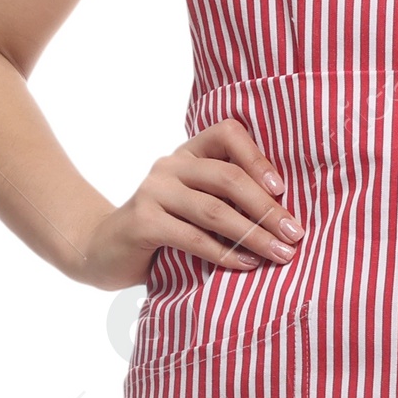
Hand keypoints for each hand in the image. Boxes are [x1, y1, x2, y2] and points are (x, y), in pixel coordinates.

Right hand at [74, 118, 303, 289]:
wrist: (103, 251)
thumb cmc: (162, 230)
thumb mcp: (194, 206)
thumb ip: (225, 200)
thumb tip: (285, 216)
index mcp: (188, 153)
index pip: (228, 133)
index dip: (258, 158)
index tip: (283, 190)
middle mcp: (169, 165)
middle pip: (228, 177)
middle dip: (267, 207)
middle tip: (295, 233)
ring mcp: (153, 191)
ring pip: (215, 210)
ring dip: (254, 234)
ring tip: (281, 253)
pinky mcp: (143, 221)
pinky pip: (194, 238)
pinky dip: (226, 254)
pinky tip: (248, 264)